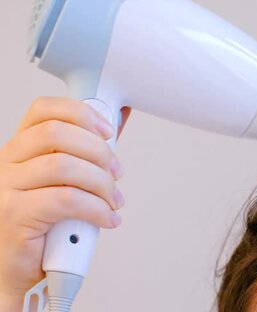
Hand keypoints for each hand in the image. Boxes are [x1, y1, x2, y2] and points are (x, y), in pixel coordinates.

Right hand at [0, 97, 129, 305]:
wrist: (18, 272)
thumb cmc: (46, 226)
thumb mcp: (68, 182)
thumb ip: (87, 153)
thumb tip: (118, 120)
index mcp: (21, 149)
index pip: (43, 110)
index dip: (81, 113)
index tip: (108, 131)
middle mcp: (8, 163)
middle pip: (56, 134)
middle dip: (98, 150)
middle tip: (117, 173)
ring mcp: (6, 188)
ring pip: (62, 167)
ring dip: (101, 182)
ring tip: (114, 201)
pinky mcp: (14, 215)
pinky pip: (64, 200)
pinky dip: (96, 208)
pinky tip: (107, 219)